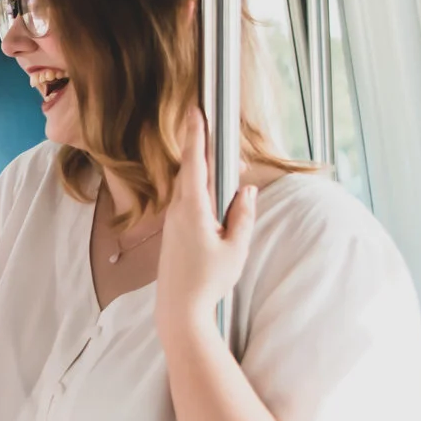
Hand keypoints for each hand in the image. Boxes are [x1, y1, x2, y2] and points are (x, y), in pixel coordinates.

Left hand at [156, 112, 256, 336]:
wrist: (179, 309)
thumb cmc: (208, 282)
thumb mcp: (236, 249)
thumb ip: (243, 216)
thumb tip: (248, 191)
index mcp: (193, 209)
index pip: (194, 163)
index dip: (195, 135)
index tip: (195, 110)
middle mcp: (178, 211)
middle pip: (191, 170)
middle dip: (206, 150)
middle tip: (225, 143)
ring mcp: (172, 221)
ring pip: (189, 186)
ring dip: (205, 173)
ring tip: (225, 168)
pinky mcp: (173, 231)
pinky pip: (186, 200)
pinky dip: (200, 190)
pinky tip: (214, 196)